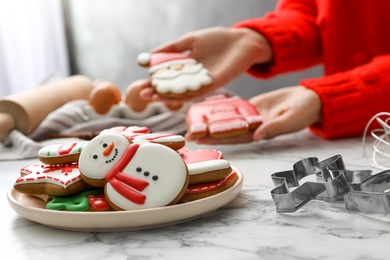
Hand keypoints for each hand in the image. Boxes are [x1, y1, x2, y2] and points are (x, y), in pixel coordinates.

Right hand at [140, 27, 272, 101]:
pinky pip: (197, 90)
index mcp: (186, 69)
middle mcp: (193, 79)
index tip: (141, 86)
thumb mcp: (191, 40)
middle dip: (157, 93)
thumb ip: (172, 48)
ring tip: (152, 98)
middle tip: (142, 95)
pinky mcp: (214, 84)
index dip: (153, 83)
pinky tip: (172, 95)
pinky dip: (185, 93)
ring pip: (182, 93)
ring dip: (167, 96)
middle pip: (172, 89)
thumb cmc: (218, 39)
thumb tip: (150, 55)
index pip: (166, 78)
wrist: (243, 41)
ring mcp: (203, 83)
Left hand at [186, 86, 320, 143]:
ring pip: (229, 119)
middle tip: (188, 133)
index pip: (234, 138)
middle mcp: (253, 127)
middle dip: (208, 133)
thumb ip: (274, 128)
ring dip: (212, 120)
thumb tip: (256, 137)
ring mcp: (252, 116)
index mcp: (260, 133)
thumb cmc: (304, 111)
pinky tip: (209, 106)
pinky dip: (223, 107)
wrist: (311, 99)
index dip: (217, 140)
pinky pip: (236, 107)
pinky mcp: (254, 105)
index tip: (199, 139)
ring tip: (193, 120)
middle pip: (226, 131)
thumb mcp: (291, 120)